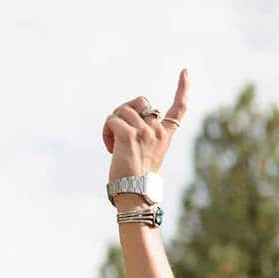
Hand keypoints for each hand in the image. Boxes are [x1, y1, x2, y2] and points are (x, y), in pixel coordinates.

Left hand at [103, 70, 189, 184]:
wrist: (134, 193)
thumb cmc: (135, 177)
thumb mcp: (145, 152)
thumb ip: (142, 134)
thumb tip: (123, 117)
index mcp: (166, 134)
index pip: (180, 107)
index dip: (183, 87)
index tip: (185, 71)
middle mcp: (158, 130)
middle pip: (138, 103)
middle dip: (123, 112)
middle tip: (118, 132)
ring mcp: (144, 132)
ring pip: (121, 110)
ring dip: (111, 123)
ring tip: (112, 143)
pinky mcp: (129, 136)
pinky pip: (111, 120)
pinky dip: (106, 130)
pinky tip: (109, 146)